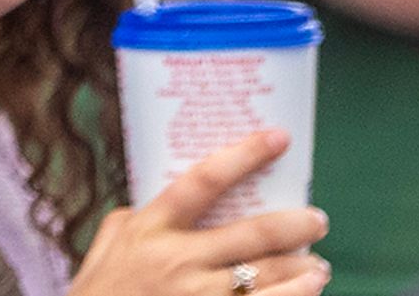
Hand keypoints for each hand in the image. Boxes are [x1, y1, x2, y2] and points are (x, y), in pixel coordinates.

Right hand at [71, 129, 328, 295]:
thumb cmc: (100, 292)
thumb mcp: (109, 245)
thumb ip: (134, 218)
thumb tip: (161, 195)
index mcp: (152, 227)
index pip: (204, 180)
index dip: (245, 155)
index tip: (278, 138)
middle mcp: (179, 259)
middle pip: (252, 233)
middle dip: (295, 224)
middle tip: (317, 219)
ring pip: (268, 277)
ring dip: (303, 270)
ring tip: (318, 265)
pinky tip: (309, 292)